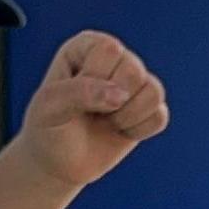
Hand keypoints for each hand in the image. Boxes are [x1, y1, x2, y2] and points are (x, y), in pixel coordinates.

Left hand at [8, 31, 169, 187]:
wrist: (59, 163)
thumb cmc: (49, 128)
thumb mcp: (49, 107)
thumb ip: (79, 93)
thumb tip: (121, 95)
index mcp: (87, 45)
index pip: (108, 50)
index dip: (93, 79)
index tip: (74, 96)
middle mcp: (115, 57)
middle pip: (134, 70)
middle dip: (110, 102)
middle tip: (90, 112)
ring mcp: (134, 82)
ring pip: (153, 92)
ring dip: (126, 117)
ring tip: (106, 121)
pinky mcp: (149, 106)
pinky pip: (160, 116)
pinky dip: (138, 131)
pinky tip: (120, 130)